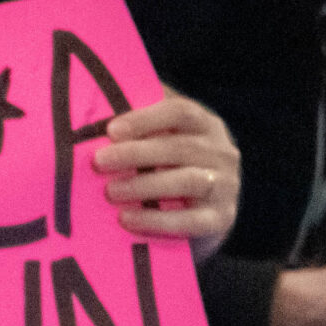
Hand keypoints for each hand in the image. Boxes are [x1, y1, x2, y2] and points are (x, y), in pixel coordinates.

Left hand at [94, 91, 241, 262]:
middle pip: (179, 147)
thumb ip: (145, 125)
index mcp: (206, 125)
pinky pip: (189, 220)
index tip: (111, 130)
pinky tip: (127, 218)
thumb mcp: (166, 142)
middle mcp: (221, 152)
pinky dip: (156, 220)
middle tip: (100, 161)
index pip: (180, 112)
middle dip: (136, 154)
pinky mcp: (221, 219)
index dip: (145, 119)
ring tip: (110, 191)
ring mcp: (225, 186)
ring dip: (144, 185)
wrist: (206, 219)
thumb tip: (102, 106)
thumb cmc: (174, 171)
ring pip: (187, 180)